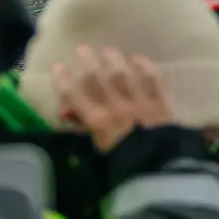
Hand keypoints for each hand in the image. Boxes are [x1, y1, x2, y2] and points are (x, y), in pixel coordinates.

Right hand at [53, 46, 171, 153]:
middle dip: (88, 63)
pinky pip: (153, 80)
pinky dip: (145, 67)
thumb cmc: (125, 163)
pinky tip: (138, 58)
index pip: (75, 96)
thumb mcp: (99, 148)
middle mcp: (116, 107)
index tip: (57, 67)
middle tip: (82, 50)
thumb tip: (67, 111)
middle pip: (98, 80)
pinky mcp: (161, 103)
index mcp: (98, 122)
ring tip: (108, 51)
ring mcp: (139, 103)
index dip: (63, 80)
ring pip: (123, 76)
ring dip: (114, 61)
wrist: (159, 168)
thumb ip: (85, 127)